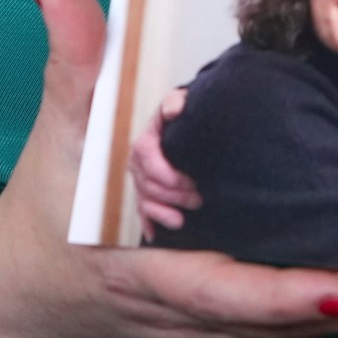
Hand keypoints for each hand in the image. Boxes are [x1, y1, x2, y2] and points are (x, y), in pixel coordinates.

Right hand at [0, 0, 337, 337]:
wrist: (13, 293)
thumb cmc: (43, 210)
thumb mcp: (57, 130)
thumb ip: (71, 54)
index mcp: (147, 270)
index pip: (229, 291)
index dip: (292, 297)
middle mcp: (184, 318)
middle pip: (283, 320)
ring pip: (290, 336)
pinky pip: (283, 336)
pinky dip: (331, 320)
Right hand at [129, 87, 199, 237]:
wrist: (184, 124)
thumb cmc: (182, 115)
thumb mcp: (179, 102)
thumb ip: (175, 103)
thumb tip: (173, 111)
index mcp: (145, 142)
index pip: (148, 161)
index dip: (169, 176)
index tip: (192, 182)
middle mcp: (138, 163)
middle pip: (149, 186)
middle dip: (174, 196)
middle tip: (199, 199)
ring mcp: (140, 180)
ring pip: (144, 202)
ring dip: (162, 213)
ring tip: (182, 220)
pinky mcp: (145, 193)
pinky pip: (142, 211)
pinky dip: (148, 223)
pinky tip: (155, 235)